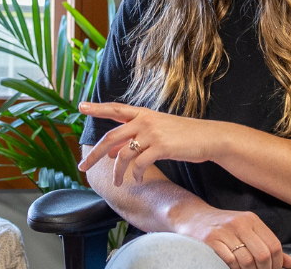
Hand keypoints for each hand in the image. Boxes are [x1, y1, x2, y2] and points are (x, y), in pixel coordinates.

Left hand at [77, 102, 238, 186]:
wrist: (209, 137)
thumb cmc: (183, 135)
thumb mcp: (157, 131)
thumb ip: (135, 137)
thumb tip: (113, 150)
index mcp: (143, 113)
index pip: (115, 109)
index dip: (97, 108)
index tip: (81, 106)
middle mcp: (145, 120)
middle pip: (111, 137)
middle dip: (94, 154)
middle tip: (82, 167)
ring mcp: (152, 133)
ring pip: (123, 155)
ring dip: (117, 172)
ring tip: (116, 183)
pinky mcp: (161, 146)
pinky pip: (139, 164)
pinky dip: (136, 174)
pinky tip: (137, 179)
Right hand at [171, 207, 290, 268]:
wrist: (191, 216)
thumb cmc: (222, 227)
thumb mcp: (246, 230)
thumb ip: (267, 245)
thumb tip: (290, 263)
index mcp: (252, 220)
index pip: (274, 245)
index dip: (277, 263)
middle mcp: (240, 223)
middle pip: (263, 254)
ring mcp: (224, 231)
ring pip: (247, 260)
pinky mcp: (210, 240)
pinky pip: (229, 261)